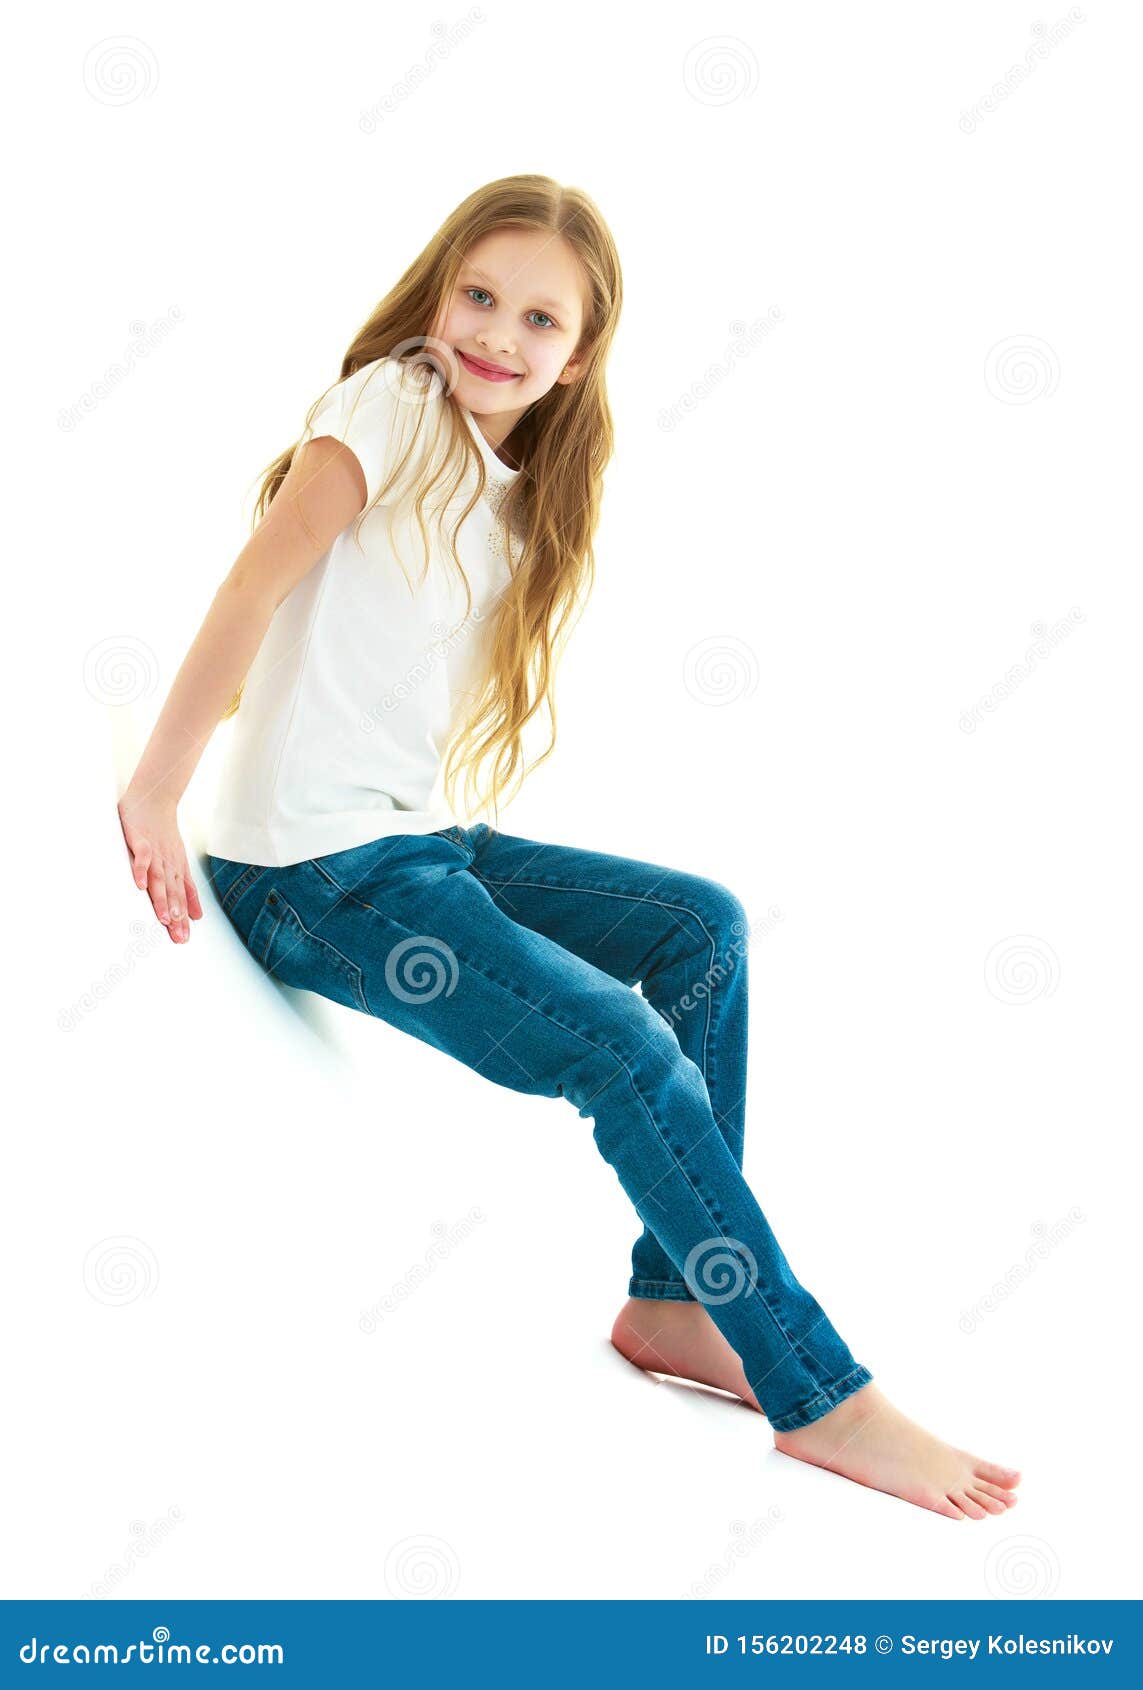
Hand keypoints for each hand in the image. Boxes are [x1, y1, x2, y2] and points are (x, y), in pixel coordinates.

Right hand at [118, 788, 203, 943]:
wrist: (154, 800)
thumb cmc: (163, 833)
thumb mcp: (178, 862)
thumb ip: (185, 888)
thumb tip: (196, 915)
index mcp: (177, 869)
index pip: (182, 897)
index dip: (183, 917)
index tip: (183, 938)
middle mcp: (169, 863)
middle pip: (173, 893)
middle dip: (176, 916)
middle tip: (178, 937)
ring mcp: (156, 852)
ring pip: (160, 878)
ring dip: (162, 898)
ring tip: (165, 918)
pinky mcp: (141, 840)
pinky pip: (142, 857)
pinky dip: (140, 870)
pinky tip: (139, 885)